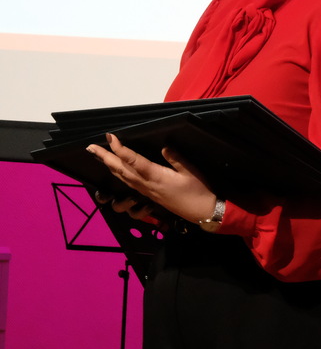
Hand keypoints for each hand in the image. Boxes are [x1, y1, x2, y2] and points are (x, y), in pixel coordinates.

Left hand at [86, 134, 221, 231]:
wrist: (202, 212)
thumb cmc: (199, 191)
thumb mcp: (191, 172)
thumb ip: (176, 159)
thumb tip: (164, 147)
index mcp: (156, 176)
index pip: (133, 160)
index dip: (120, 148)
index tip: (111, 137)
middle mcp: (146, 184)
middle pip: (121, 169)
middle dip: (105, 157)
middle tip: (91, 147)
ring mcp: (146, 191)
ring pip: (122, 177)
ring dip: (109, 166)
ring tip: (101, 156)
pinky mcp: (148, 196)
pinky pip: (129, 184)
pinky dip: (119, 174)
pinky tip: (118, 170)